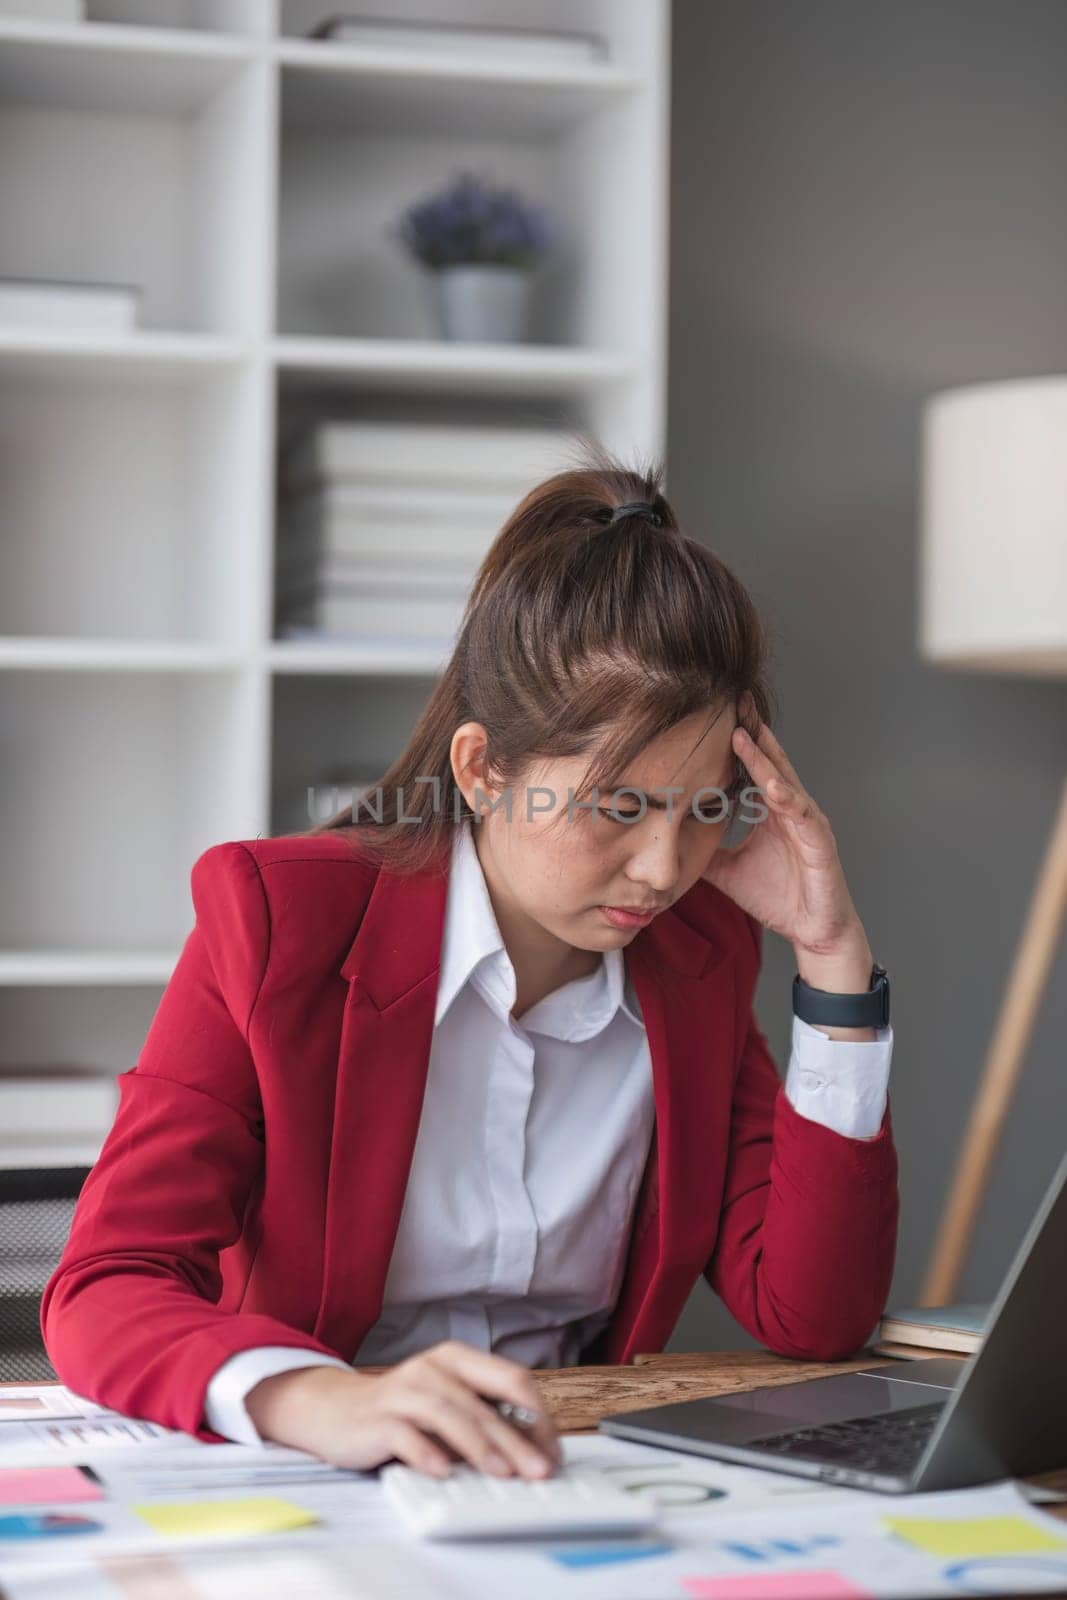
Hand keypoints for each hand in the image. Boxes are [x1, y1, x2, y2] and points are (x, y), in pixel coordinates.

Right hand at [244, 1340, 561, 1479]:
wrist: (335, 1409)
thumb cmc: (402, 1409)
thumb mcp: (449, 1405)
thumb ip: (485, 1418)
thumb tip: (534, 1449)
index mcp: (458, 1359)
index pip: (511, 1378)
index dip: (536, 1415)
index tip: (550, 1449)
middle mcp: (432, 1368)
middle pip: (482, 1402)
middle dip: (515, 1438)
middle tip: (537, 1468)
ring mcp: (403, 1390)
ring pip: (448, 1413)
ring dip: (478, 1444)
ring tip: (500, 1472)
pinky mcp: (377, 1418)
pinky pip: (405, 1433)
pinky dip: (426, 1451)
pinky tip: (442, 1470)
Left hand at [702, 709, 867, 963]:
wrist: (812, 931)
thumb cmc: (778, 897)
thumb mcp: (727, 871)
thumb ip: (704, 851)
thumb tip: (667, 840)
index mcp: (772, 811)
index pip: (753, 768)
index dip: (738, 741)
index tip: (716, 713)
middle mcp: (791, 809)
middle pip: (770, 761)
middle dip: (752, 730)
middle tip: (734, 699)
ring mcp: (806, 822)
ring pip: (783, 781)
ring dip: (763, 758)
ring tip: (743, 733)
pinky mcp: (819, 842)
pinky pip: (801, 814)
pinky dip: (786, 797)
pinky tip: (771, 784)